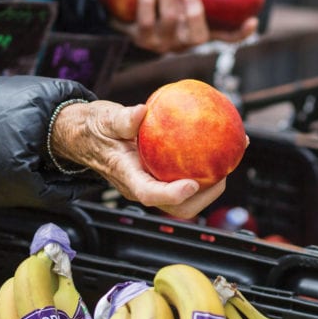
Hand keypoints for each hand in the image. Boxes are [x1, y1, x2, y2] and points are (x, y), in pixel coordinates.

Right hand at [49, 100, 226, 217]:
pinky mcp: (161, 176)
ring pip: (186, 198)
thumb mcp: (104, 120)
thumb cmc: (95, 129)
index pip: (149, 194)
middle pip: (177, 206)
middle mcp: (142, 185)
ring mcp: (153, 183)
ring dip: (210, 185)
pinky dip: (205, 167)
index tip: (192, 184)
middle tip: (222, 173)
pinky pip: (186, 178)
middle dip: (204, 196)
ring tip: (228, 161)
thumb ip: (122, 119)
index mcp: (127, 177)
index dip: (173, 194)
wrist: (88, 135)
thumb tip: (142, 112)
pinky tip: (221, 145)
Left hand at [112, 0, 257, 53]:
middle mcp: (183, 44)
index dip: (241, 34)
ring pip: (168, 20)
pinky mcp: (140, 39)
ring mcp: (162, 44)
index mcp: (199, 33)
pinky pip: (144, 20)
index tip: (252, 20)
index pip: (226, 38)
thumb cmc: (165, 1)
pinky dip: (145, 0)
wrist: (130, 19)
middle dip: (194, 13)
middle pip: (194, 35)